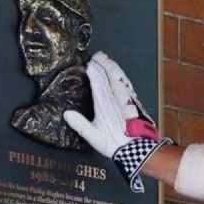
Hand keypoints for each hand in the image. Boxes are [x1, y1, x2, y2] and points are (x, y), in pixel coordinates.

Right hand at [64, 51, 172, 192]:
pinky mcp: (133, 102)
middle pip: (110, 76)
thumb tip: (66, 113)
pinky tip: (119, 74)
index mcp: (104, 103)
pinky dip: (121, 76)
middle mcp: (116, 97)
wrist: (136, 148)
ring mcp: (126, 98)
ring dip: (113, 67)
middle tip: (98, 55)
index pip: (99, 82)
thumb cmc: (113, 142)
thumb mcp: (93, 136)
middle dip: (104, 64)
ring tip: (107, 59)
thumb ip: (80, 124)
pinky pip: (127, 84)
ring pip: (120, 78)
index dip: (95, 71)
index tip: (90, 62)